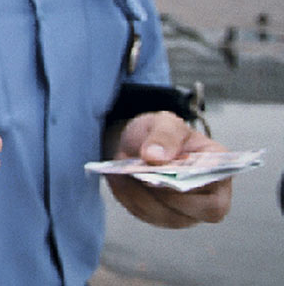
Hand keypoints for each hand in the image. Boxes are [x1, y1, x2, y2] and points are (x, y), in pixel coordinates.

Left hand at [106, 111, 232, 227]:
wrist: (139, 143)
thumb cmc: (161, 133)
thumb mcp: (164, 122)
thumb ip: (164, 135)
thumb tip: (154, 158)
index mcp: (218, 168)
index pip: (219, 186)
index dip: (199, 183)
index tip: (171, 170)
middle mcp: (210, 196)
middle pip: (200, 211)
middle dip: (169, 195)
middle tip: (144, 177)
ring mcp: (187, 211)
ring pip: (169, 217)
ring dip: (144, 196)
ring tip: (125, 174)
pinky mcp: (162, 217)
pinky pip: (145, 215)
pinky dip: (129, 197)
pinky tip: (119, 178)